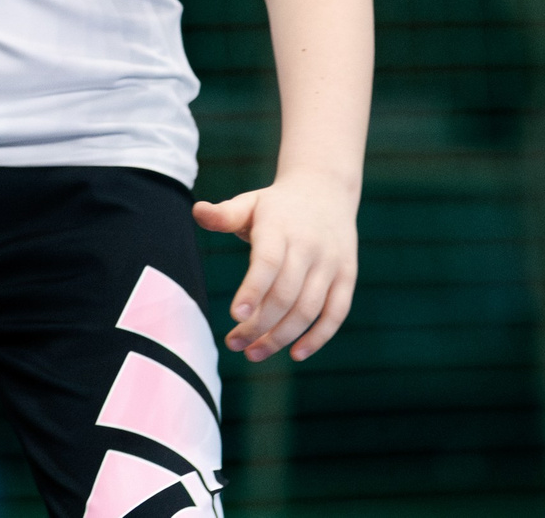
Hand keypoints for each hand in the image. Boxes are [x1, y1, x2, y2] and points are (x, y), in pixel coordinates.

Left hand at [192, 170, 359, 362]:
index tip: (235, 316)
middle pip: (286, 294)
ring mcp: (331, 262)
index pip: (268, 262)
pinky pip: (336, 313)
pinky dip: (318, 337)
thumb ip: (225, 214)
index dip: (253, 290)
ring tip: (254, 353)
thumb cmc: (277, 206)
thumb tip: (197, 212)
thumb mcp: (250, 203)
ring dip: (282, 337)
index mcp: (281, 227)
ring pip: (309, 309)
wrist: (326, 190)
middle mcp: (309, 245)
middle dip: (260, 325)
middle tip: (234, 343)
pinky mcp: (347, 277)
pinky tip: (295, 354)